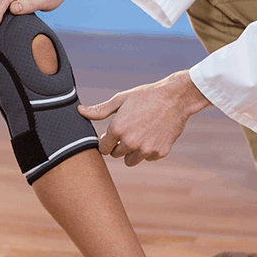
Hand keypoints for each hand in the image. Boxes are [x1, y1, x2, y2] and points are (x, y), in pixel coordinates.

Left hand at [78, 71, 211, 166]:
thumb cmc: (146, 96)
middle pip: (116, 155)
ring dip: (132, 151)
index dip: (107, 140)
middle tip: (130, 130)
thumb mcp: (121, 99)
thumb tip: (80, 111)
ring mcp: (146, 149)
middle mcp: (130, 142)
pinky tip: (153, 135)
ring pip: (130, 160)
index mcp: (117, 129)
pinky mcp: (159, 153)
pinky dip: (149, 150)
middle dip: (119, 145)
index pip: (103, 148)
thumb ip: (100, 110)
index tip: (113, 134)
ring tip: (140, 134)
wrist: (176, 97)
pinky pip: (148, 158)